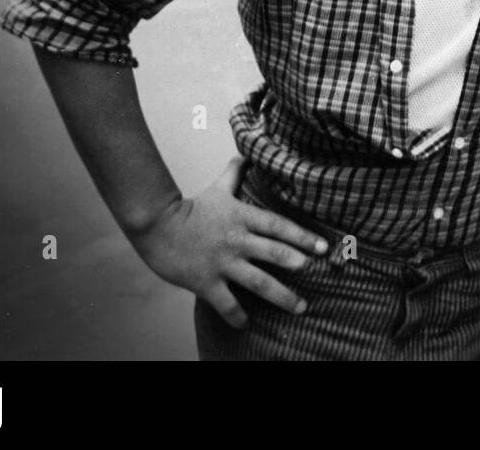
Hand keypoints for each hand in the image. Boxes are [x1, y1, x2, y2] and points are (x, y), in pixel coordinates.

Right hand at [128, 157, 328, 327]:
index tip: (322, 246)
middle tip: (315, 271)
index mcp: (242, 217)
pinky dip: (238, 316)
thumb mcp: (218, 189)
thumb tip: (247, 154)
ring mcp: (222, 263)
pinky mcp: (205, 282)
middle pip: (272, 252)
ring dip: (281, 296)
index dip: (302, 235)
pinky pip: (226, 303)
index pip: (278, 225)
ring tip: (300, 307)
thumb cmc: (191, 208)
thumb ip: (235, 174)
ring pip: (257, 281)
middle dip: (296, 262)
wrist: (156, 226)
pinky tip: (247, 324)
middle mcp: (236, 240)